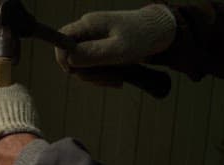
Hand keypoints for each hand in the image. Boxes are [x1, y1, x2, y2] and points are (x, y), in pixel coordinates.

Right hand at [55, 4, 175, 71]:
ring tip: (118, 80)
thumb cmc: (142, 37)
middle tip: (108, 79)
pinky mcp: (101, 50)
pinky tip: (118, 79)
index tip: (72, 71)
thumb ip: (93, 53)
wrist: (161, 33)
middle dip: (86, 72)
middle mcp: (88, 31)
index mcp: (89, 24)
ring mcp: (94, 41)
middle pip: (71, 56)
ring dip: (97, 77)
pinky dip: (103, 76)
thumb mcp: (120, 49)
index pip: (62, 38)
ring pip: (82, 65)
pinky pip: (93, 67)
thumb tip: (70, 59)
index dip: (62, 56)